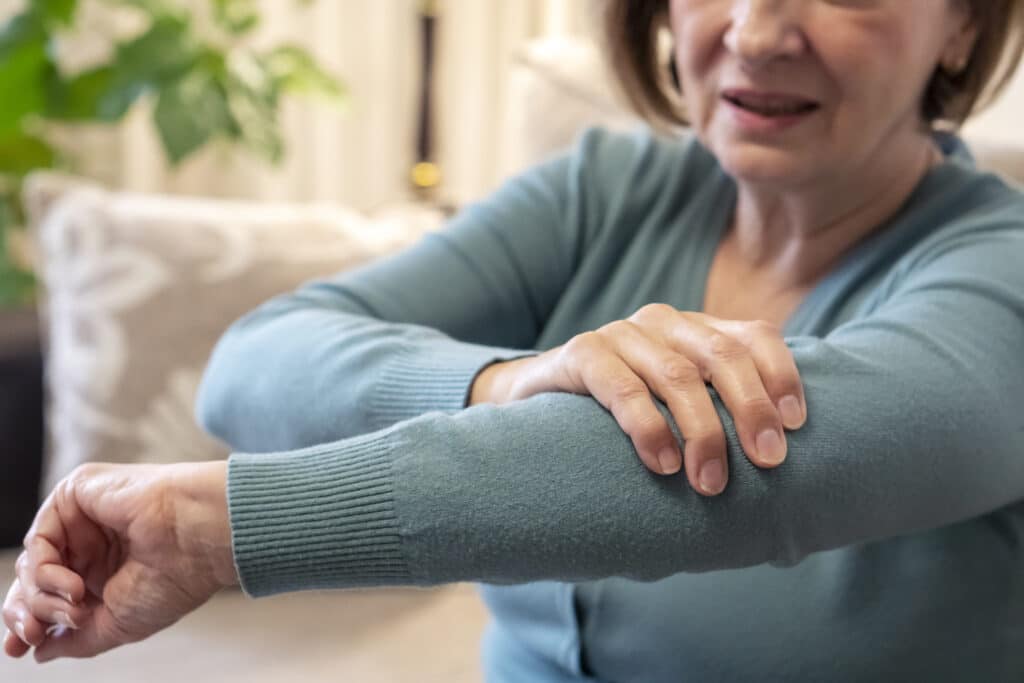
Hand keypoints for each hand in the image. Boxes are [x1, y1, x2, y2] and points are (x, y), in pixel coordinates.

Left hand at [3, 461, 235, 662]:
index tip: (20, 647)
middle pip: (34, 580)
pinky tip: (73, 584)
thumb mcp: (118, 625)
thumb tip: (39, 652)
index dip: (30, 621)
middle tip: (33, 634)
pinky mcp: (77, 493)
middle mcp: (92, 544)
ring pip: (32, 562)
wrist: (197, 540)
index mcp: (106, 571)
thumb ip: (76, 641)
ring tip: (76, 605)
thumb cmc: (174, 579)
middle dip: (27, 612)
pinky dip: (44, 568)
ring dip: (42, 594)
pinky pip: (39, 538)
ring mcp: (83, 519)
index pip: (51, 596)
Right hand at [470, 304, 805, 494]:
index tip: (797, 426)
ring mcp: (620, 334)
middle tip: (768, 461)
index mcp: (696, 328)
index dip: (781, 375)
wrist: (536, 399)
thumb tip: (782, 459)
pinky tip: (662, 463)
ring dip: (702, 431)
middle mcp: (663, 322)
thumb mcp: (677, 404)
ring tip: (710, 482)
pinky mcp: (580, 353)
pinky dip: (647, 426)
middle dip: (750, 409)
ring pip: (676, 375)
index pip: (754, 336)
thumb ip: (719, 410)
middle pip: (722, 355)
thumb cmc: (623, 413)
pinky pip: (621, 387)